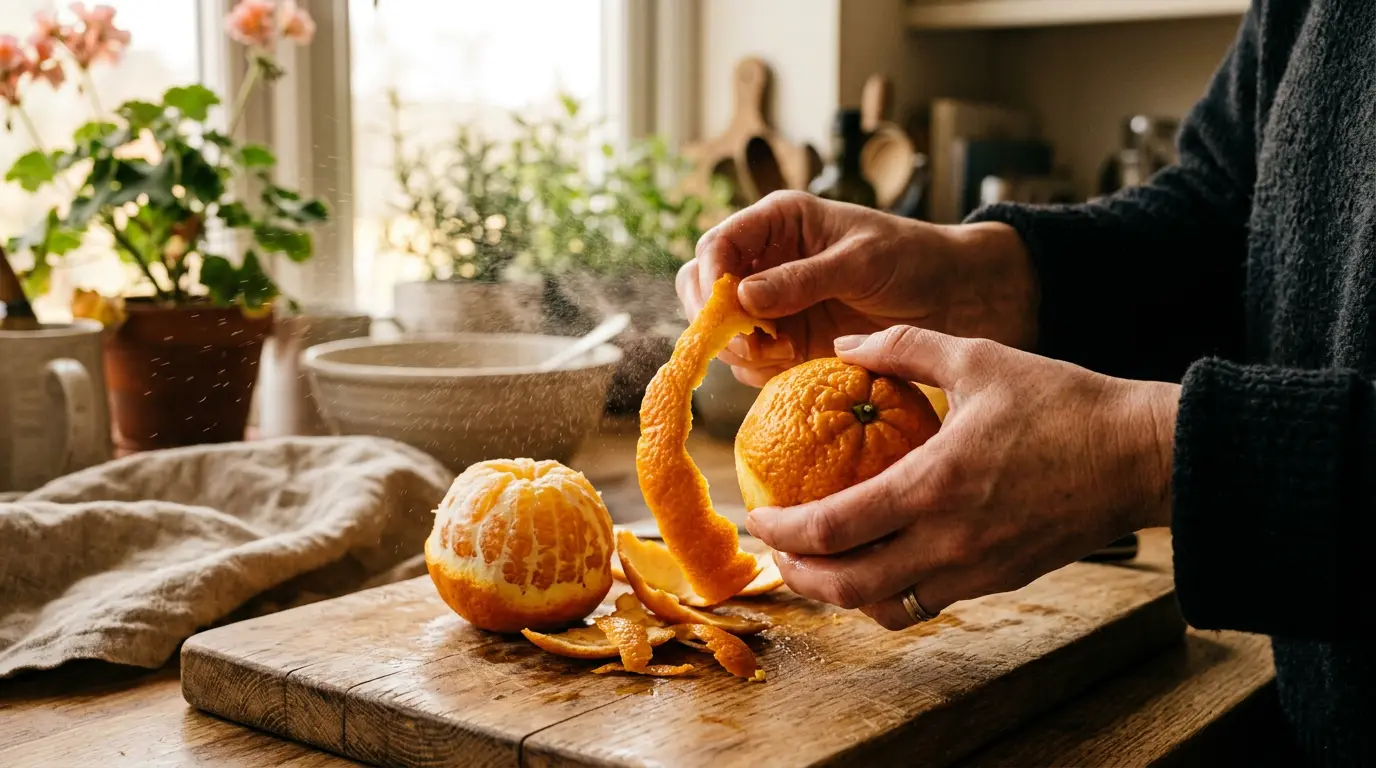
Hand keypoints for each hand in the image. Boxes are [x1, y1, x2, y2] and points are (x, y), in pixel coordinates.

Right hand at [677, 191, 1038, 385]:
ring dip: (740, 349)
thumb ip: (801, 279)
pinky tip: (794, 365)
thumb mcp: (860, 262)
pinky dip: (762, 371)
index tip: (724, 308)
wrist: (956, 298)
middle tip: (746, 343)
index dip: (710, 277)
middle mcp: (766, 263)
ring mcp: (773, 307)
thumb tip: (739, 295)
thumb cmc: (913, 260)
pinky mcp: (788, 344)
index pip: (717, 245)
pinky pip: (751, 363)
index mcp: (778, 224)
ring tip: (784, 353)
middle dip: (714, 318)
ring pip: (721, 331)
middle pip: (702, 288)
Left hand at [744, 326, 1179, 629]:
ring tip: (818, 563)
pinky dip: (887, 595)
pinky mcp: (998, 580)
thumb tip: (845, 346)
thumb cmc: (1062, 401)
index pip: (831, 529)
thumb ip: (901, 346)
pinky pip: (925, 603)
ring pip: (885, 606)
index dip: (781, 530)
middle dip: (798, 573)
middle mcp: (948, 540)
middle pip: (847, 586)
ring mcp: (975, 569)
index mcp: (933, 485)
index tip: (757, 514)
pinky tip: (878, 564)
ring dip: (839, 593)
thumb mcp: (977, 356)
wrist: (1141, 455)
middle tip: (775, 550)